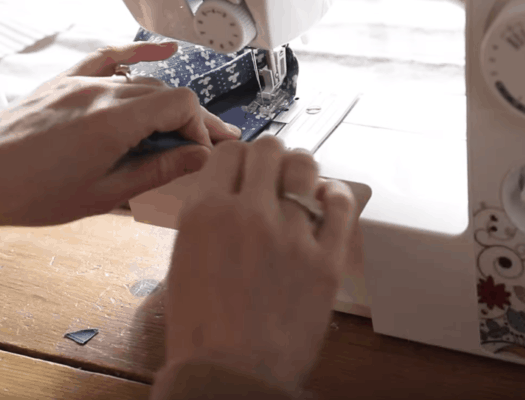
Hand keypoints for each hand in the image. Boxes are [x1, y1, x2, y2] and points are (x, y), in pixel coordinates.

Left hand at [0, 42, 242, 229]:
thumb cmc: (32, 193)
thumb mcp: (105, 194)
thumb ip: (158, 170)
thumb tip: (198, 157)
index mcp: (114, 121)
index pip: (182, 105)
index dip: (199, 129)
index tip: (197, 153)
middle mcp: (101, 92)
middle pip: (167, 93)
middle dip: (190, 120)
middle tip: (204, 146)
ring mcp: (81, 82)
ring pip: (143, 82)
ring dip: (167, 102)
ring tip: (183, 127)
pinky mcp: (64, 81)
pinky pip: (109, 57)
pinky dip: (139, 53)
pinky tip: (166, 50)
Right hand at [163, 136, 357, 394]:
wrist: (231, 375)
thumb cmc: (201, 331)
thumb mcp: (183, 264)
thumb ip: (206, 221)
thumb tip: (230, 196)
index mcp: (205, 214)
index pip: (229, 152)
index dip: (239, 159)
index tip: (245, 171)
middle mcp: (249, 215)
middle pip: (270, 149)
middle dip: (271, 159)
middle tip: (273, 178)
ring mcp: (292, 235)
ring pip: (306, 168)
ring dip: (303, 172)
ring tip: (301, 188)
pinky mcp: (327, 258)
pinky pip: (341, 204)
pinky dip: (336, 195)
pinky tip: (328, 200)